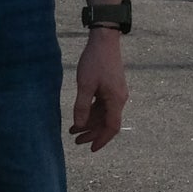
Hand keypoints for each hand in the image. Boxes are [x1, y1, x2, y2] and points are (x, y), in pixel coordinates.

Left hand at [70, 28, 126, 151]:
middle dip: (92, 133)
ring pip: (103, 114)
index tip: (91, 150)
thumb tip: (79, 125)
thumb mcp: (85, 85)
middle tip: (75, 141)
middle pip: (107, 122)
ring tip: (72, 130)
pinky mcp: (111, 87)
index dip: (102, 140)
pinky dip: (91, 112)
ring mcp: (116, 92)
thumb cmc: (95, 62)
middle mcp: (119, 98)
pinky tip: (79, 115)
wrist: (104, 41)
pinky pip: (102, 105)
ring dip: (89, 123)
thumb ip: (82, 107)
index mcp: (115, 100)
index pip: (112, 127)